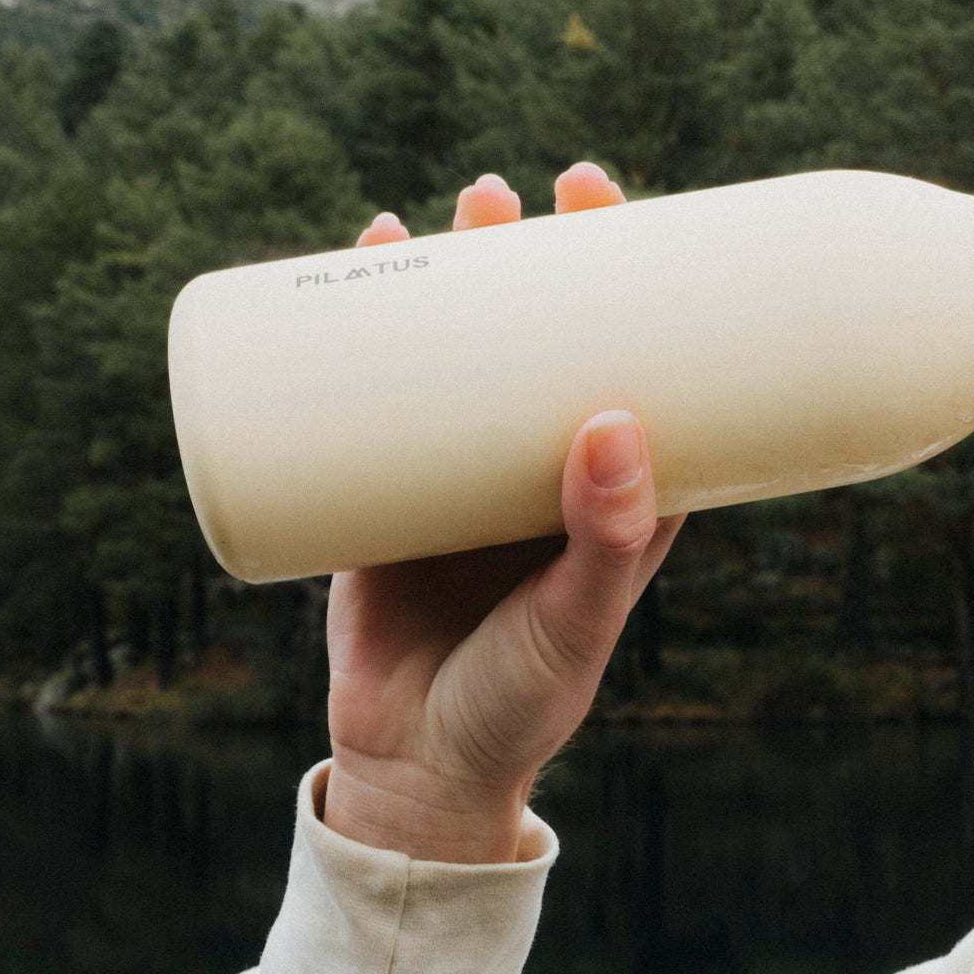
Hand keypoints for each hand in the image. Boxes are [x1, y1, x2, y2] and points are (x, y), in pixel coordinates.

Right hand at [319, 164, 682, 860]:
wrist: (415, 777)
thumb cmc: (521, 706)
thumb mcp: (576, 620)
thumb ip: (608, 538)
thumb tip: (618, 419)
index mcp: (608, 487)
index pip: (628, 355)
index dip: (622, 276)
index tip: (605, 202)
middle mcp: (535, 470)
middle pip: (534, 335)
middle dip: (520, 258)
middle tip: (505, 196)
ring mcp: (457, 480)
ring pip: (454, 357)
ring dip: (441, 283)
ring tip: (428, 218)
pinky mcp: (382, 501)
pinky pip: (371, 403)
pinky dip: (355, 340)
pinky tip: (344, 280)